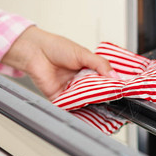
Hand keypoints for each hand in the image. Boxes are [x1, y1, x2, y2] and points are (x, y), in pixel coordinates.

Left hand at [1, 26, 117, 98]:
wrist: (35, 52)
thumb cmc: (57, 48)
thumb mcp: (84, 53)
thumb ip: (100, 64)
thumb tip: (114, 76)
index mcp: (89, 69)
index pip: (104, 80)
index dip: (111, 85)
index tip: (120, 89)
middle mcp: (81, 81)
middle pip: (96, 92)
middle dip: (103, 95)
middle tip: (111, 96)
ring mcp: (71, 90)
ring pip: (85, 100)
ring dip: (92, 102)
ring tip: (101, 102)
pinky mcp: (60, 98)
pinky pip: (71, 106)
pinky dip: (78, 108)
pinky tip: (86, 107)